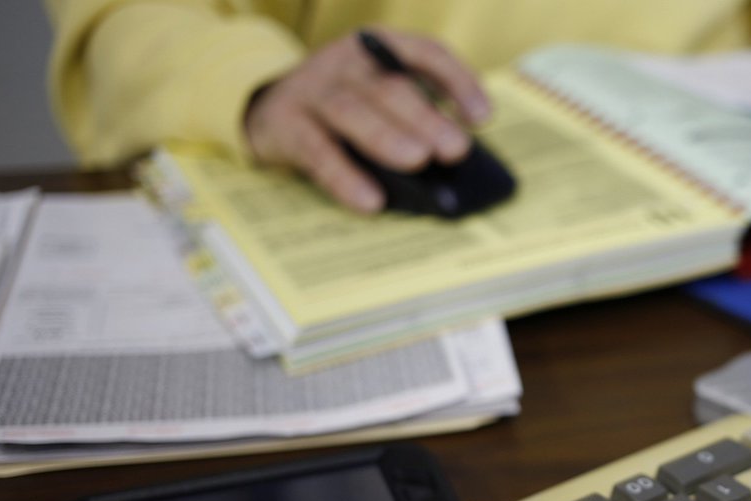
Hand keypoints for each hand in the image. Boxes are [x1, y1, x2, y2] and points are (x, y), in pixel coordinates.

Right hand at [244, 28, 490, 212]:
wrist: (267, 108)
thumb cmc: (342, 110)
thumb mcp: (377, 99)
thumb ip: (413, 119)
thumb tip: (453, 166)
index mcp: (378, 49)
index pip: (425, 54)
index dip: (457, 81)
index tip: (483, 118)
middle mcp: (346, 63)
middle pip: (389, 87)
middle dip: (426, 118)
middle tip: (456, 150)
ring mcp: (313, 90)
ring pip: (351, 110)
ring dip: (386, 137)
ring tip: (417, 161)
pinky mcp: (286, 124)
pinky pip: (318, 152)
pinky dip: (345, 177)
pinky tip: (371, 201)